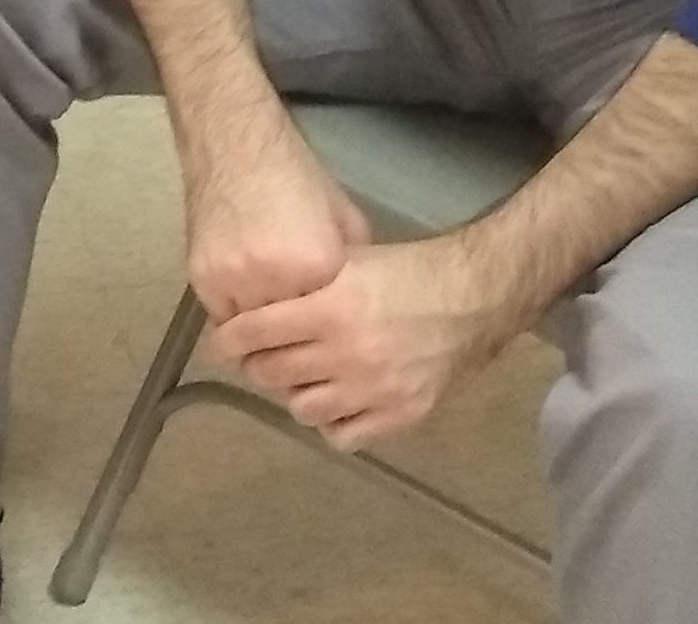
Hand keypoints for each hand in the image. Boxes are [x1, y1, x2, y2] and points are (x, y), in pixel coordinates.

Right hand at [185, 127, 372, 323]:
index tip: (332, 331)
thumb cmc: (298, 177)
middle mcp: (271, 279)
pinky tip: (248, 297)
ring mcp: (230, 280)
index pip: (326, 324)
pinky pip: (221, 315)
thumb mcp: (345, 219)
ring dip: (262, 331)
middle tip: (304, 337)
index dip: (329, 328)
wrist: (236, 145)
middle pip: (286, 336)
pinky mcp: (200, 277)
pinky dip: (234, 313)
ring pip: (249, 333)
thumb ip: (353, 267)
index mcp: (315, 265)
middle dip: (295, 337)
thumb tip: (357, 303)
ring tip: (275, 321)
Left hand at [207, 235, 526, 451]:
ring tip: (303, 378)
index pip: (254, 332)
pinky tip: (337, 402)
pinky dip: (332, 422)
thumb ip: (306, 285)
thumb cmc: (410, 271)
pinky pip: (343, 436)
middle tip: (260, 357)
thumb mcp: (350, 261)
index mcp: (331, 307)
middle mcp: (348, 353)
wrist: (476, 298)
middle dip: (258, 364)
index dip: (229, 338)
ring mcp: (375, 389)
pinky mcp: (401, 415)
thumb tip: (254, 301)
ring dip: (296, 393)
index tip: (221, 341)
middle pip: (273, 372)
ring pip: (302, 408)